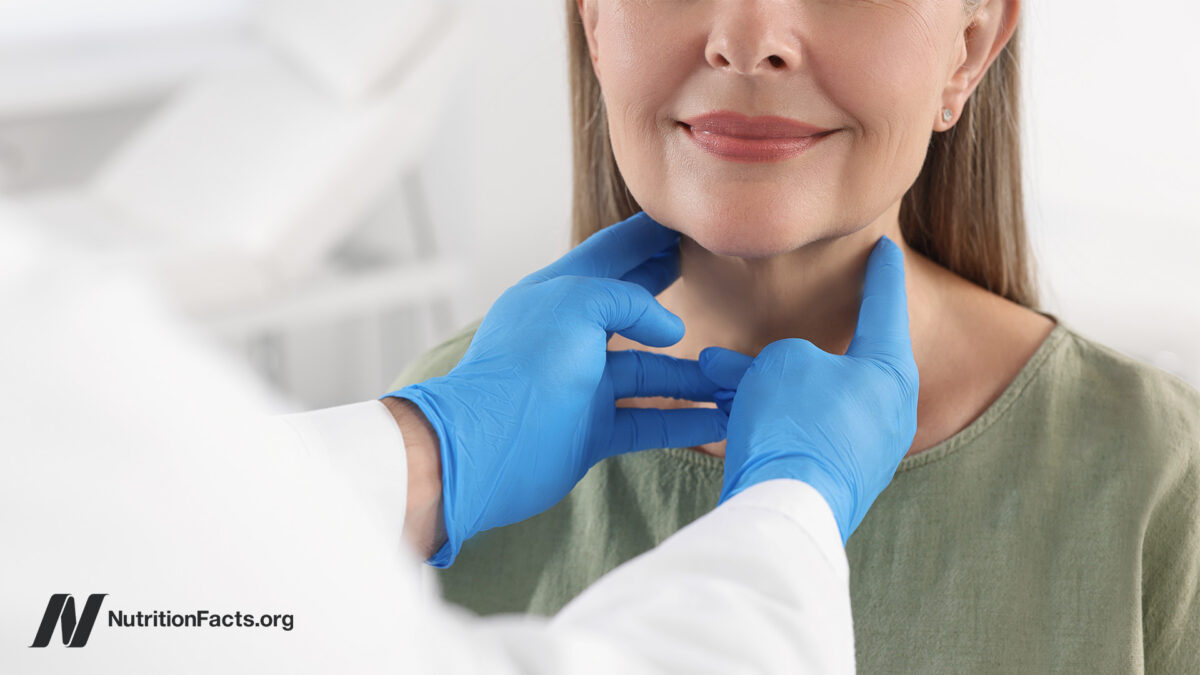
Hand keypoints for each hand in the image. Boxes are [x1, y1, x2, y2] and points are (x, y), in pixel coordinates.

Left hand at [385, 212, 727, 566]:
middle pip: (633, 310)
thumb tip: (672, 331)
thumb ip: (629, 301)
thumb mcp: (576, 305)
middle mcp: (571, 338)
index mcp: (558, 295)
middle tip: (714, 272)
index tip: (683, 221)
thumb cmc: (524, 366)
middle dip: (671, 292)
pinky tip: (723, 418)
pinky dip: (686, 421)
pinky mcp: (591, 430)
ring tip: (738, 371)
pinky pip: (650, 421)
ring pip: (650, 374)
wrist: (485, 449)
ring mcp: (582, 385)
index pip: (611, 254)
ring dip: (694, 375)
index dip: (647, 237)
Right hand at [698, 235, 918, 544]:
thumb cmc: (795, 423)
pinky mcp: (834, 477)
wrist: (785, 508)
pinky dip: (768, 415)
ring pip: (809, 397)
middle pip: (838, 360)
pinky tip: (725, 408)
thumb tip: (759, 373)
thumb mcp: (784, 362)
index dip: (881, 272)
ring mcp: (863, 449)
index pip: (886, 305)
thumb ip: (783, 354)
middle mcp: (887, 411)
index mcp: (890, 372)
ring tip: (714, 372)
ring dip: (764, 383)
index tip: (887, 249)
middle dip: (789, 346)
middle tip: (771, 323)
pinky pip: (800, 430)